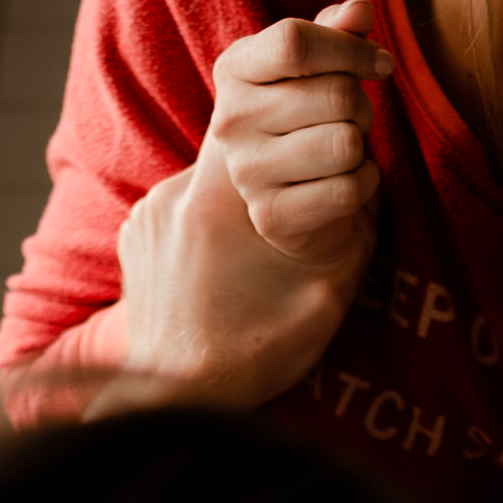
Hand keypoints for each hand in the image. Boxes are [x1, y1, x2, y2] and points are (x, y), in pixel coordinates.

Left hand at [104, 115, 374, 414]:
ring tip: (274, 229)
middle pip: (241, 133)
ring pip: (217, 173)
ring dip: (253, 184)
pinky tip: (236, 256)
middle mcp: (174, 195)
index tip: (334, 137)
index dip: (305, 107)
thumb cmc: (259, 351)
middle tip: (316, 177)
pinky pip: (190, 204)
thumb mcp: (330, 285)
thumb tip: (365, 168)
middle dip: (286, 146)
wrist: (177, 399)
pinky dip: (221, 217)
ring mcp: (149, 214)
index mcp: (221, 198)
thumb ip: (348, 219)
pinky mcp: (137, 235)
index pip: (261, 102)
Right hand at [210, 1, 391, 263]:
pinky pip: (349, 189)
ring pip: (346, 144)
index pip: (294, 41)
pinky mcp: (272, 217)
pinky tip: (343, 182)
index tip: (379, 63)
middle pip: (336, 95)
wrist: (293, 195)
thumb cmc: (311, 116)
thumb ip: (337, 33)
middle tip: (351, 117)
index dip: (351, 50)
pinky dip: (364, 185)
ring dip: (361, 147)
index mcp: (236, 68)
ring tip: (341, 149)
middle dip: (362, 105)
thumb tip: (360, 9)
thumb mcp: (319, 67)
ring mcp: (246, 172)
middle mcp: (230, 120)